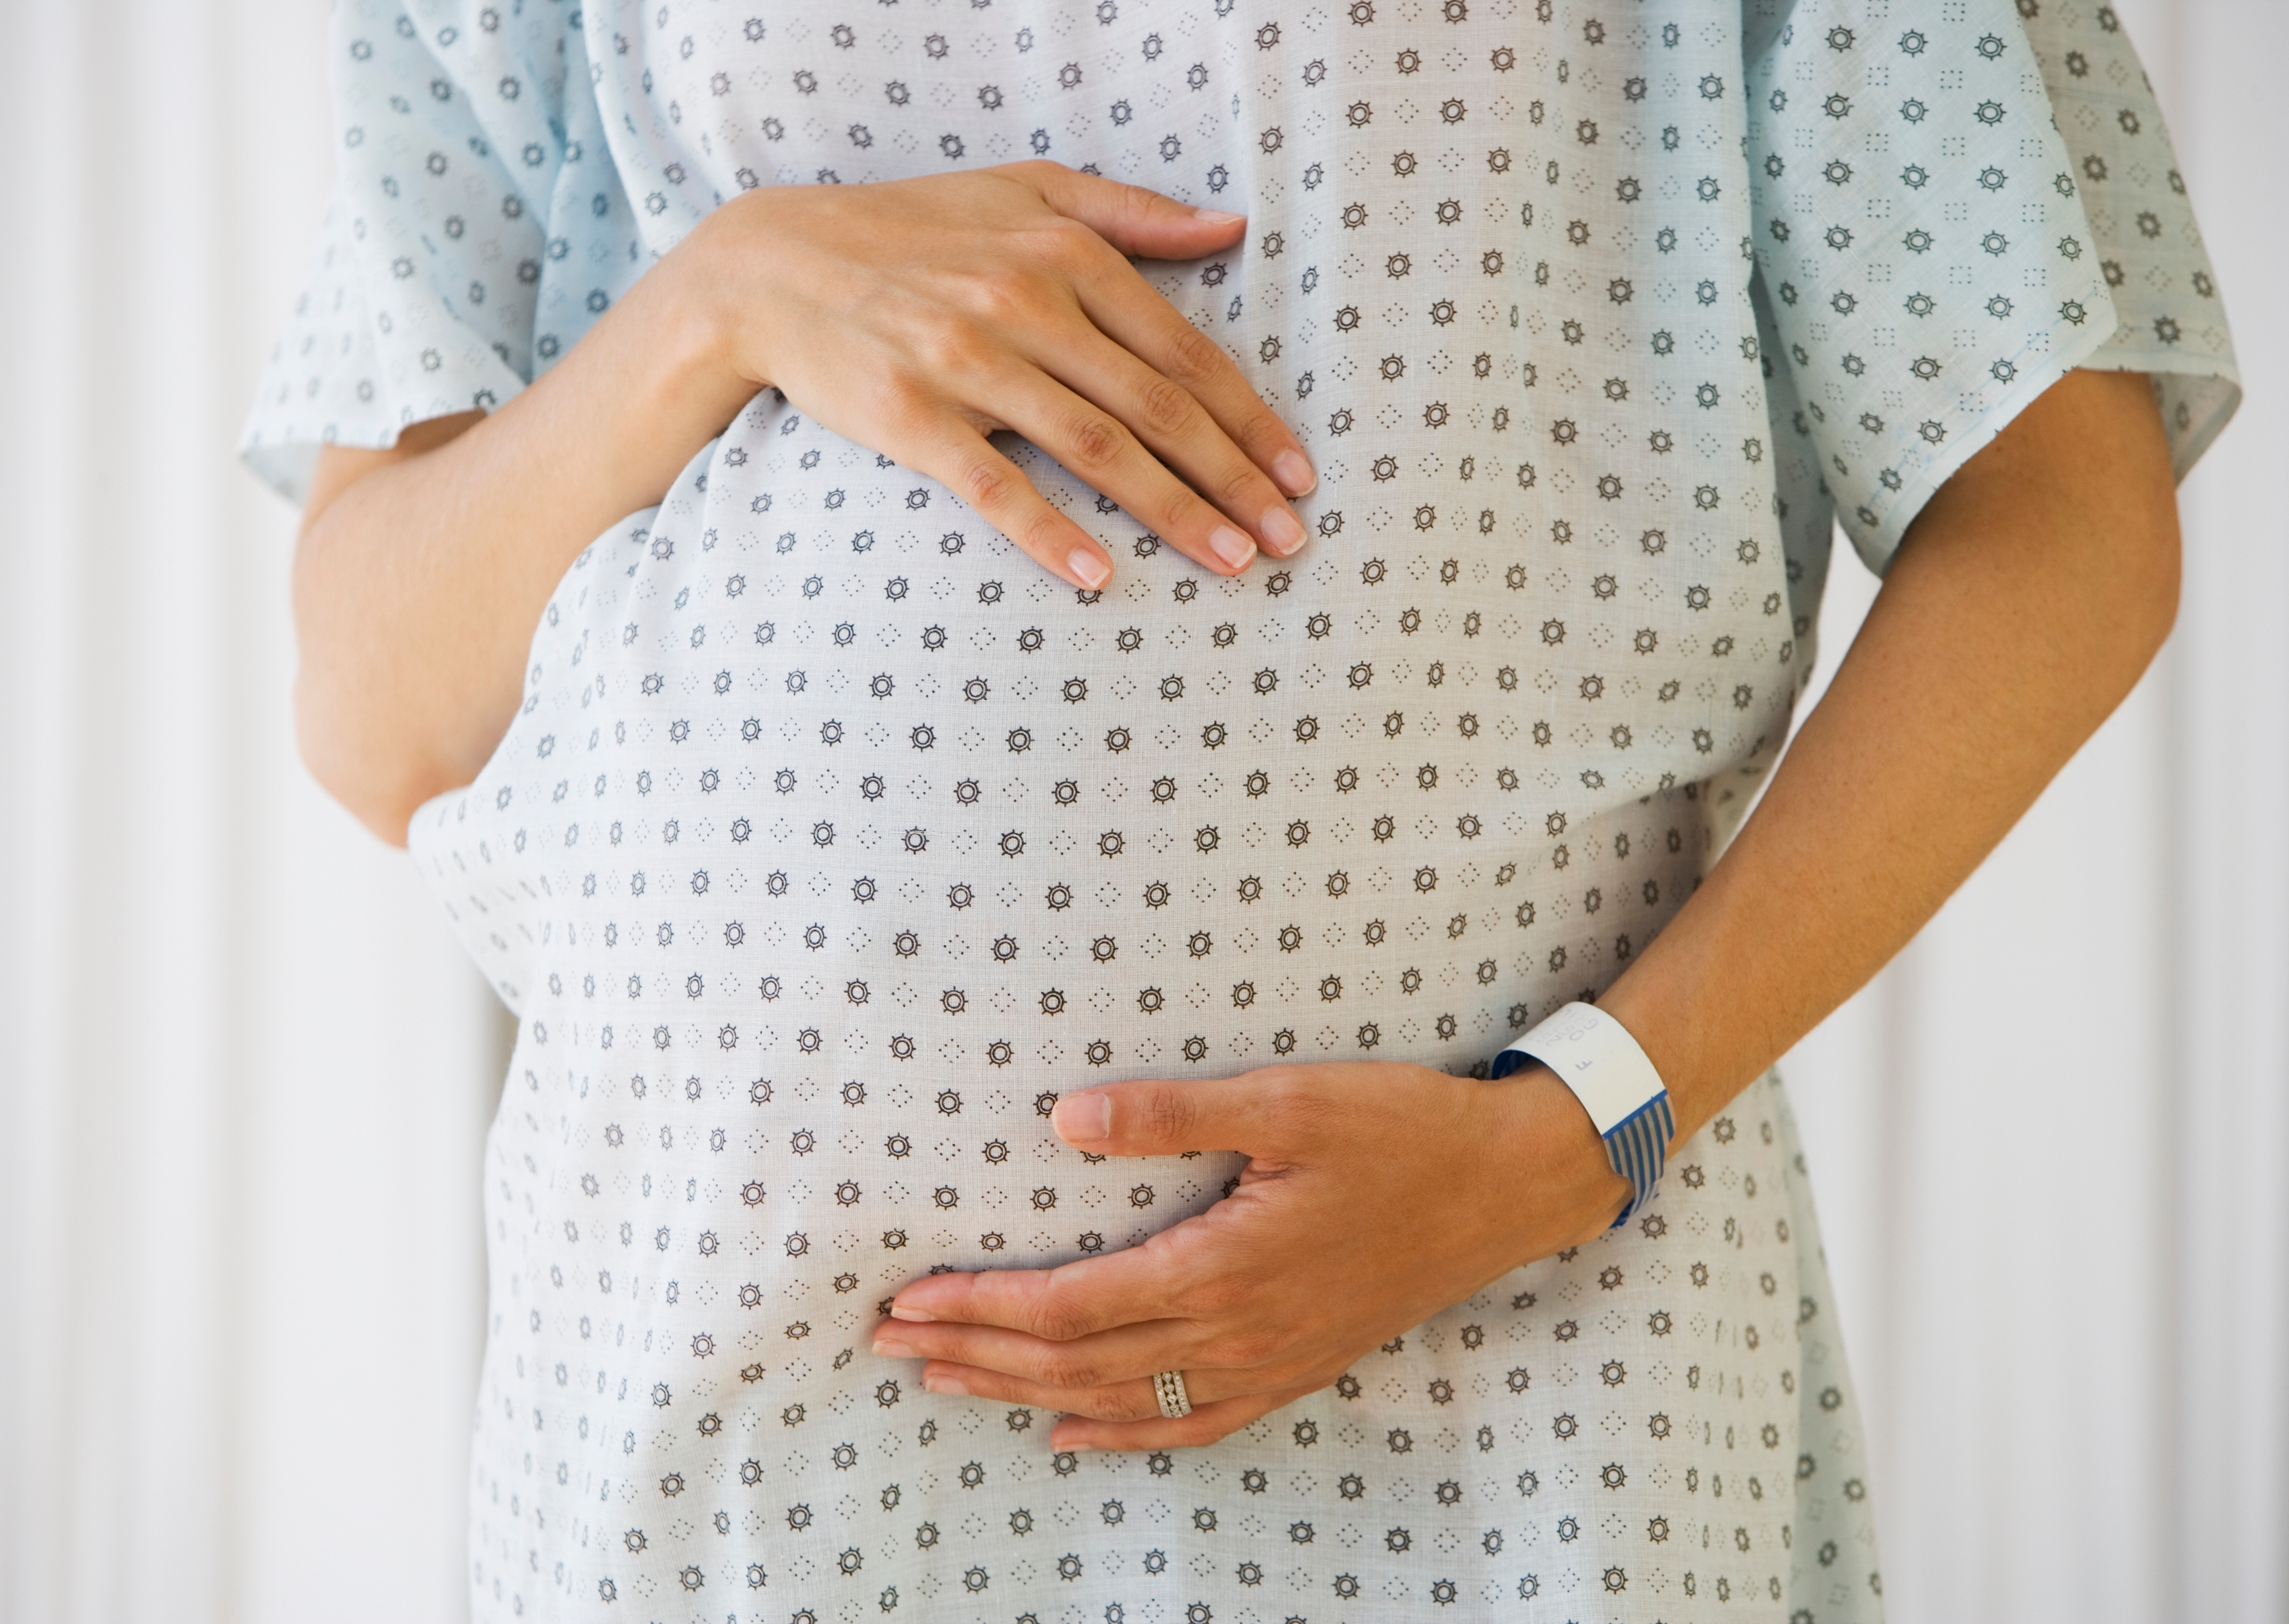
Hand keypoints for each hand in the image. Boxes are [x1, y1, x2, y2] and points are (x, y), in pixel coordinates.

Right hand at [683, 160, 1314, 590]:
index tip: (1298, 474)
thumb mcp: (1023, 190)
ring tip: (1231, 562)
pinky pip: (994, 485)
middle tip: (1288, 538)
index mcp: (1064, 253)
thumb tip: (1230, 225)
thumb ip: (1130, 211)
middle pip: (1155, 407)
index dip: (1249, 419)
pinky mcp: (910, 417)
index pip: (1182, 352)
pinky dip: (1049, 533)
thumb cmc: (911, 229)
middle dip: (1233, 479)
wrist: (772, 265)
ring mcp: (966, 362)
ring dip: (1173, 512)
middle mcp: (1024, 304)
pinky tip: (1100, 577)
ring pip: (1095, 448)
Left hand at [870, 1061, 1630, 1448]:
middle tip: (891, 1344)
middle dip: (974, 1355)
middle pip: (1076, 1364)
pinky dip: (1122, 1435)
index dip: (981, 1309)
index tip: (908, 1298)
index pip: (1070, 1307)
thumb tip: (1067, 1118)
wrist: (1509, 1186)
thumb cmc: (1403, 1130)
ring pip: (1120, 1401)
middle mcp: (1237, 1333)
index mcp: (1223, 1268)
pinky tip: (1071, 1433)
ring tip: (948, 1380)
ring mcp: (1269, 1361)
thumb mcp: (1291, 1099)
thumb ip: (1175, 1114)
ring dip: (1024, 1393)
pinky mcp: (1297, 1365)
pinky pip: (1194, 1423)